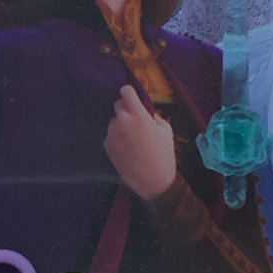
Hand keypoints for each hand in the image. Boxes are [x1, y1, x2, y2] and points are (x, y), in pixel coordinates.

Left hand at [104, 85, 176, 199]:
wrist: (151, 180)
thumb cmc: (163, 155)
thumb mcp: (166, 130)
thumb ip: (153, 116)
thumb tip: (144, 110)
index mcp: (139, 115)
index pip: (126, 91)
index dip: (130, 93)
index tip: (133, 98)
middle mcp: (123, 121)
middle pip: (118, 105)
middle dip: (126, 110)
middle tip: (136, 122)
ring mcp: (112, 133)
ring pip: (114, 121)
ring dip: (121, 125)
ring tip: (133, 140)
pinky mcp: (107, 144)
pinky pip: (111, 134)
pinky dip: (117, 138)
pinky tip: (128, 149)